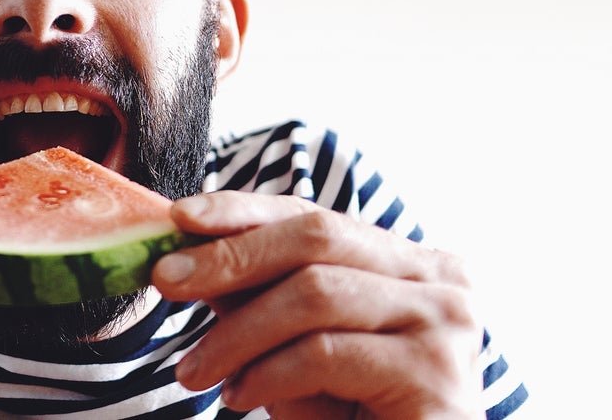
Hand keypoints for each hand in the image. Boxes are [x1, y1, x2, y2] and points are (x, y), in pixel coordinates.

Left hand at [152, 192, 482, 418]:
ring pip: (315, 293)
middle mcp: (440, 278)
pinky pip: (325, 352)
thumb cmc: (349, 415)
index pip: (314, 215)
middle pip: (317, 238)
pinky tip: (239, 396)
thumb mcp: (290, 346)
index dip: (243, 212)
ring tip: (194, 370)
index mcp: (408, 261)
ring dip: (238, 332)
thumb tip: (190, 254)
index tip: (180, 216)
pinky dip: (267, 373)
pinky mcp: (435, 373)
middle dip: (231, 257)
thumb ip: (257, 298)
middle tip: (165, 280)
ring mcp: (445, 321)